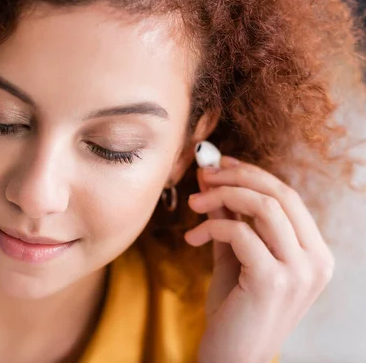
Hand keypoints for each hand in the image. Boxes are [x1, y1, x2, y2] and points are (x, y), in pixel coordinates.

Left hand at [185, 156, 334, 362]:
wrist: (232, 358)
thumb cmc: (235, 309)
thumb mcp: (234, 256)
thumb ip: (229, 218)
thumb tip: (212, 177)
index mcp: (313, 252)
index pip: (288, 195)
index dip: (252, 173)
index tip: (220, 165)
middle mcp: (315, 260)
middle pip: (280, 193)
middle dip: (237, 177)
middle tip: (203, 175)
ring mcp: (299, 271)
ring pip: (263, 207)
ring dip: (221, 196)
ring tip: (193, 204)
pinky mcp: (273, 281)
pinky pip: (240, 232)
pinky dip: (211, 226)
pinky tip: (192, 237)